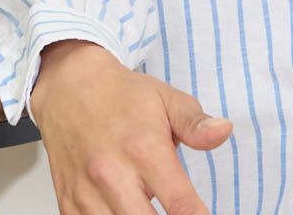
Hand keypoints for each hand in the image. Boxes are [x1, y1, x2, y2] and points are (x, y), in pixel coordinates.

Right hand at [29, 39, 233, 214]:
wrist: (69, 88)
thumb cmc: (123, 96)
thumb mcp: (166, 99)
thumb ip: (196, 123)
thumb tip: (225, 131)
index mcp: (144, 149)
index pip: (179, 203)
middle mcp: (113, 175)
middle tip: (178, 213)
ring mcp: (86, 194)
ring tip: (146, 205)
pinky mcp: (67, 204)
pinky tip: (123, 208)